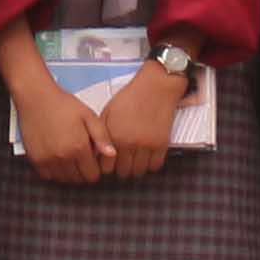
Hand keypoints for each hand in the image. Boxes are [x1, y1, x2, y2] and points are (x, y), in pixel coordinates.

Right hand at [10, 74, 112, 186]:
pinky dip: (54, 171)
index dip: (95, 169)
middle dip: (83, 172)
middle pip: (78, 180)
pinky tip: (57, 158)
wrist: (36, 97)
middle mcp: (63, 157)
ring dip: (69, 173)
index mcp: (79, 147)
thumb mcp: (89, 116)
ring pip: (63, 180)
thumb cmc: (63, 104)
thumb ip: (102, 137)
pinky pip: (48, 176)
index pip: (93, 175)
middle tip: (81, 158)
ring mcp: (47, 159)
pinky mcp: (35, 159)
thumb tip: (113, 155)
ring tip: (69, 157)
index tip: (93, 160)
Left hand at [99, 62, 185, 180]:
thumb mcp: (108, 113)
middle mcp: (130, 143)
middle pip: (123, 172)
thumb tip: (97, 151)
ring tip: (132, 162)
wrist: (155, 87)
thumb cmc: (130, 97)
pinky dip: (150, 165)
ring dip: (134, 169)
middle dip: (119, 169)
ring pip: (139, 172)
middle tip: (120, 164)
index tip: (107, 164)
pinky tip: (145, 158)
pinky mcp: (162, 145)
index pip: (106, 166)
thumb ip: (102, 133)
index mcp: (114, 135)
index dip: (106, 167)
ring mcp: (147, 145)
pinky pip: (155, 166)